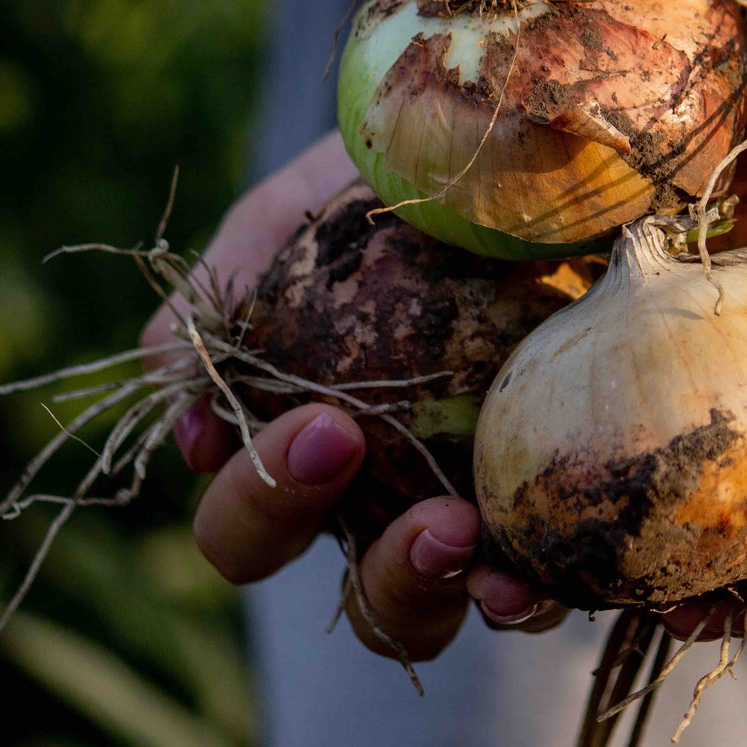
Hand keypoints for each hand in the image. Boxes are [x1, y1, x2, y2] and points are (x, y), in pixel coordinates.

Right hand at [141, 132, 559, 660]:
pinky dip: (535, 587)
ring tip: (459, 533)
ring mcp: (487, 511)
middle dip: (326, 539)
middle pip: (347, 588)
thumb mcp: (320, 198)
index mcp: (317, 436)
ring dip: (426, 586)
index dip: (256, 497)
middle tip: (357, 455)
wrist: (550, 138)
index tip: (310, 424)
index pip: (253, 512)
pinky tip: (541, 563)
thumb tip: (171, 378)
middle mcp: (396, 495)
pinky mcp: (574, 510)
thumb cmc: (418, 177)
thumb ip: (242, 273)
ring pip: (434, 608)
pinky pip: (553, 581)